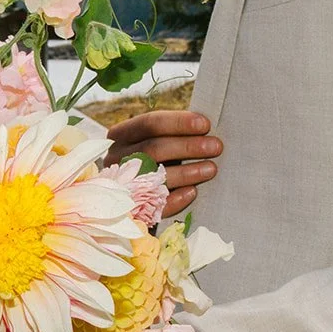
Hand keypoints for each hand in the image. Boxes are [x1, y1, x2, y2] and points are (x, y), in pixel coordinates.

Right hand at [105, 110, 222, 215]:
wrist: (124, 200)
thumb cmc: (151, 160)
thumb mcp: (152, 141)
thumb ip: (171, 135)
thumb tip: (205, 129)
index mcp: (121, 136)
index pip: (149, 123)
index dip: (178, 123)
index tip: (205, 125)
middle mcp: (116, 159)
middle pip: (152, 148)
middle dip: (188, 146)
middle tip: (216, 146)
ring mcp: (122, 184)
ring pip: (154, 176)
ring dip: (186, 172)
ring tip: (211, 169)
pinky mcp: (131, 209)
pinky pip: (154, 204)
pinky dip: (175, 198)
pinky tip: (192, 192)